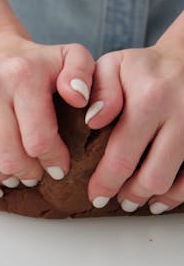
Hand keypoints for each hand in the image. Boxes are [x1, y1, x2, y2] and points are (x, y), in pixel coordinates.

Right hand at [0, 32, 94, 197]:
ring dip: (2, 179)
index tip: (58, 168)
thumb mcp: (69, 56)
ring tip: (14, 176)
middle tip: (34, 174)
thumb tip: (79, 99)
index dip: (52, 162)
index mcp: (22, 74)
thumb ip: (84, 72)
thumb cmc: (31, 64)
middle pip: (9, 157)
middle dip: (28, 174)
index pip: (39, 139)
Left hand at [87, 43, 183, 213]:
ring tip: (132, 199)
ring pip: (174, 182)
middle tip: (112, 200)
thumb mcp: (113, 66)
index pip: (122, 155)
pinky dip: (176, 194)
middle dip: (128, 195)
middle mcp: (180, 116)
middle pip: (152, 176)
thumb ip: (99, 91)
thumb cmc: (143, 68)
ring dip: (150, 196)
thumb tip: (92, 120)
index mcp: (150, 99)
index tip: (94, 195)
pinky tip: (160, 198)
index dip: (105, 182)